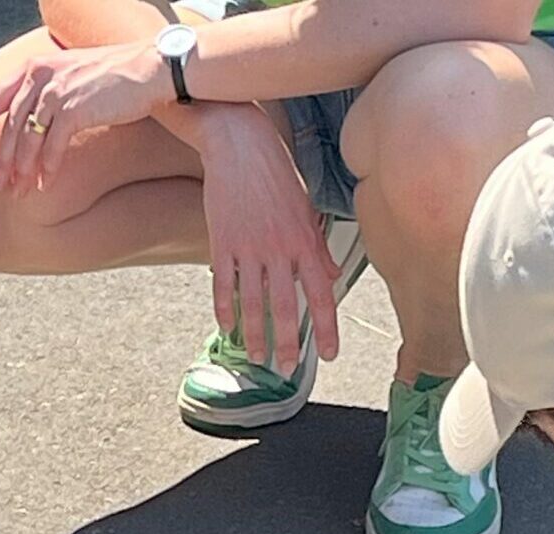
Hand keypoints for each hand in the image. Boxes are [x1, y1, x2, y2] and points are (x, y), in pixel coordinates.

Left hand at [0, 42, 171, 196]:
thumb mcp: (67, 78)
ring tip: (16, 193)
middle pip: (7, 126)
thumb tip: (23, 127)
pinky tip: (44, 186)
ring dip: (21, 171)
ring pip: (27, 139)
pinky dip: (47, 169)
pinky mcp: (75, 108)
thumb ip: (41, 95)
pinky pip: (53, 146)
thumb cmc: (109, 80)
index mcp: (31, 68)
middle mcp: (39, 76)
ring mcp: (57, 91)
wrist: (148, 70)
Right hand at [197, 111, 340, 370]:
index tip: (329, 354)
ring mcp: (249, 247)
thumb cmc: (276, 173)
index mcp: (305, 240)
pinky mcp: (222, 242)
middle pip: (287, 306)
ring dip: (257, 334)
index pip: (322, 293)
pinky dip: (225, 309)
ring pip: (254, 302)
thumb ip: (317, 245)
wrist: (239, 143)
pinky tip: (228, 328)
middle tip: (286, 369)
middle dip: (288, 343)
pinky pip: (224, 285)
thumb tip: (331, 273)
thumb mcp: (305, 207)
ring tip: (258, 358)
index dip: (327, 328)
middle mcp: (280, 248)